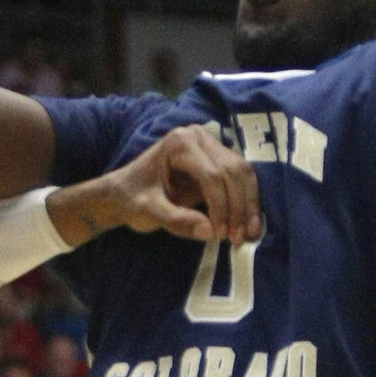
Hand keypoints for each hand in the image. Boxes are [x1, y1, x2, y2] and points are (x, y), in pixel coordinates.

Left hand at [51, 123, 262, 246]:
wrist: (125, 191)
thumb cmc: (132, 198)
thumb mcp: (147, 212)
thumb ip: (175, 220)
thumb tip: (210, 231)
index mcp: (180, 143)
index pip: (212, 175)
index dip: (220, 207)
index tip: (220, 235)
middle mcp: (199, 137)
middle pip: (233, 171)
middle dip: (239, 208)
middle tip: (238, 239)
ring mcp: (211, 145)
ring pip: (243, 174)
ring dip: (249, 205)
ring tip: (249, 235)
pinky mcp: (219, 159)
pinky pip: (242, 179)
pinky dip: (248, 202)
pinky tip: (250, 225)